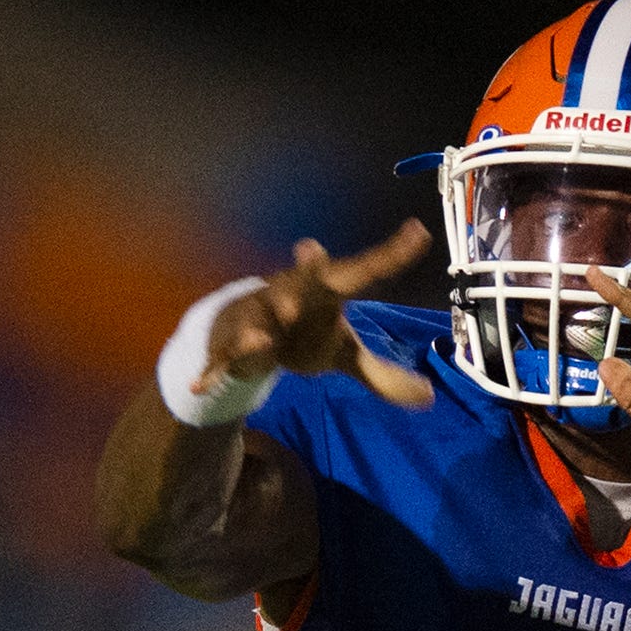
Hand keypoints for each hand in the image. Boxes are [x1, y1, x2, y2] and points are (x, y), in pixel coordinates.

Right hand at [188, 222, 435, 410]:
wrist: (247, 335)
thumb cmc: (303, 336)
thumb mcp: (344, 355)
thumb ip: (382, 375)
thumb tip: (429, 398)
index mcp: (325, 292)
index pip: (363, 271)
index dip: (391, 254)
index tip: (419, 233)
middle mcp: (292, 294)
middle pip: (302, 277)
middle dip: (308, 267)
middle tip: (313, 252)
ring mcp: (257, 316)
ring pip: (259, 315)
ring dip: (265, 322)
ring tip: (271, 332)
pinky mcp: (230, 344)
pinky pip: (222, 357)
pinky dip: (212, 371)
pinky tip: (201, 385)